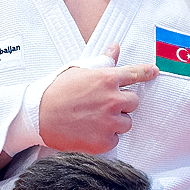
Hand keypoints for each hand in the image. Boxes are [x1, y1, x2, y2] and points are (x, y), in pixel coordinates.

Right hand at [37, 43, 157, 153]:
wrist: (35, 116)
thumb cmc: (54, 92)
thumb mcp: (77, 71)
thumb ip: (101, 61)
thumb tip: (115, 48)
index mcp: (108, 79)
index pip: (135, 74)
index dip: (145, 73)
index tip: (153, 72)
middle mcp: (113, 100)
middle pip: (133, 102)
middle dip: (121, 105)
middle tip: (101, 107)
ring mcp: (109, 121)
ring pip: (125, 123)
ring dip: (113, 123)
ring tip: (91, 121)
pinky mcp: (103, 141)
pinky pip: (114, 140)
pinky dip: (103, 139)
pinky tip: (87, 133)